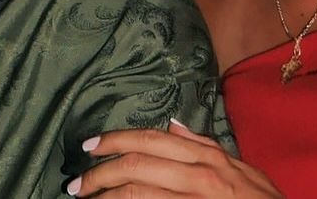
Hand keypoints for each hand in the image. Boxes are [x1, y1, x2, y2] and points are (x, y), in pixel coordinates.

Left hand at [69, 120, 281, 197]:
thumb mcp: (241, 169)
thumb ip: (205, 146)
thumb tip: (172, 125)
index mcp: (209, 158)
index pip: (151, 140)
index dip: (115, 141)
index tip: (89, 146)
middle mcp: (201, 177)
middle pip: (136, 166)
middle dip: (98, 173)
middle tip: (75, 185)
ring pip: (137, 194)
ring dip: (104, 197)